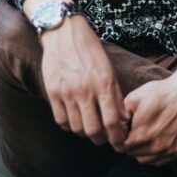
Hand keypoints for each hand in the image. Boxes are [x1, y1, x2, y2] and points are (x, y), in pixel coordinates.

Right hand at [39, 15, 130, 148]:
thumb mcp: (108, 69)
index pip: (112, 121)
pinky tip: (74, 119)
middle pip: (93, 130)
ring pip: (76, 128)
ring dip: (84, 132)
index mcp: (103, 83)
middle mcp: (85, 90)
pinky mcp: (52, 92)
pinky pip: (60, 120)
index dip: (117, 138)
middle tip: (103, 138)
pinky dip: (68, 125)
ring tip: (88, 127)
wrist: (63, 32)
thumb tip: (124, 119)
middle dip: (101, 139)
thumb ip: (115, 95)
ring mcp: (66, 92)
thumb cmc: (90, 50)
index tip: (119, 144)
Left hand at [122, 53, 176, 165]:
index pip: (122, 147)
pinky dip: (156, 154)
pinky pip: (161, 161)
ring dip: (142, 151)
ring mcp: (168, 151)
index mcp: (140, 136)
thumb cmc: (160, 93)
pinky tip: (156, 140)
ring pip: (147, 160)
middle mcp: (154, 148)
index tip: (125, 130)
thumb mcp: (134, 98)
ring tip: (145, 136)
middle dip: (131, 145)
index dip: (120, 139)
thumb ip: (120, 115)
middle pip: (133, 154)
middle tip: (134, 132)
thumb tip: (115, 126)